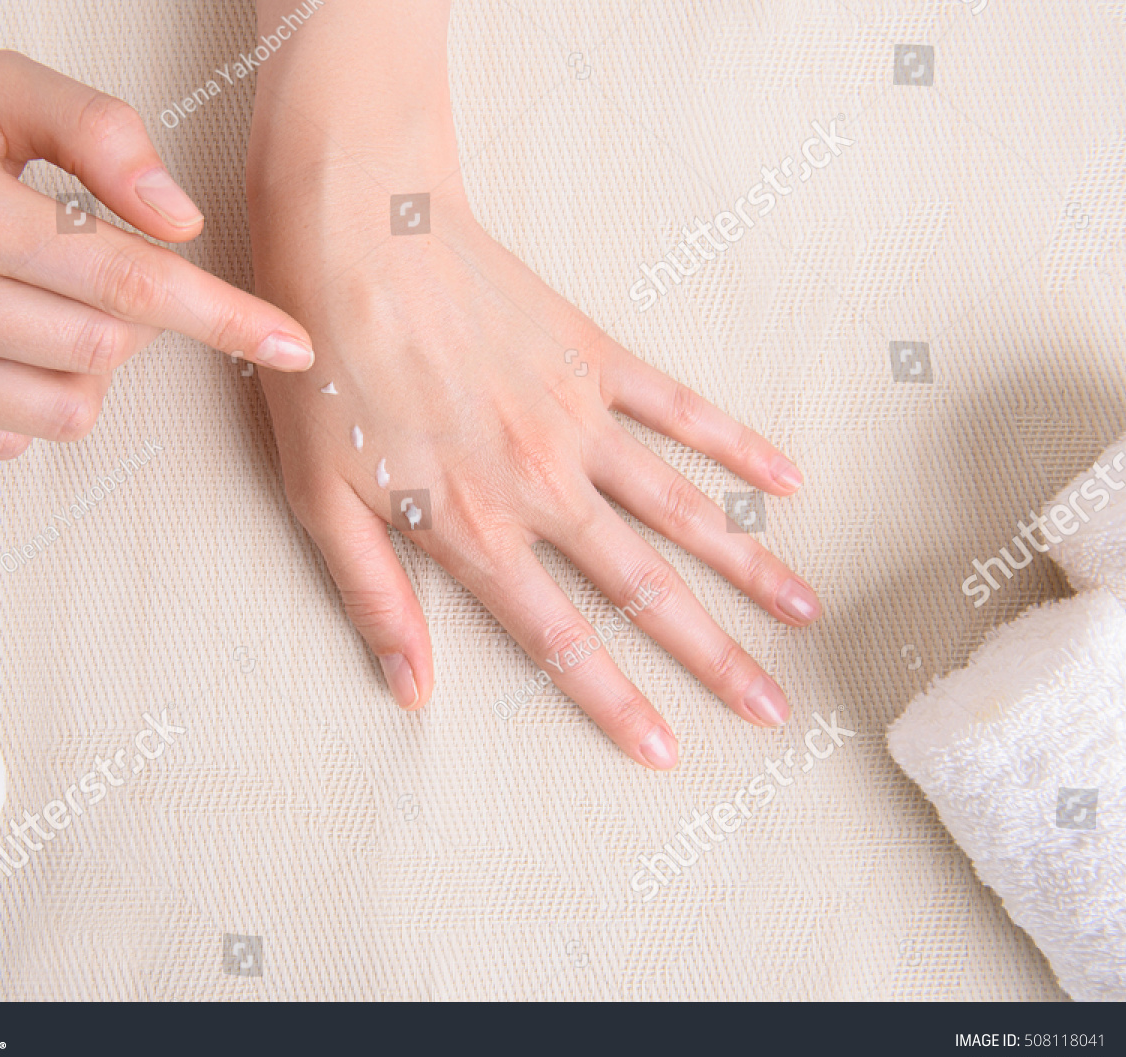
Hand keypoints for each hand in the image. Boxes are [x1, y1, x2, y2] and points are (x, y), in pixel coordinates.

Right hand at [0, 51, 314, 457]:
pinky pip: (7, 442)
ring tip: (26, 307)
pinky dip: (21, 401)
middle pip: (104, 353)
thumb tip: (181, 223)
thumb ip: (104, 132)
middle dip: (130, 322)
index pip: (123, 280)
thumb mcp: (3, 90)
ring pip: (64, 411)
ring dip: (80, 366)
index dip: (220, 315)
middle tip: (84, 274)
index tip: (290, 344)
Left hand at [249, 164, 820, 770]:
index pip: (558, 639)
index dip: (615, 702)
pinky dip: (736, 446)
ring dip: (748, 565)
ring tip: (806, 610)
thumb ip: (374, 597)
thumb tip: (410, 689)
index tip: (669, 750)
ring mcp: (579, 420)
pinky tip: (785, 481)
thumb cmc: (327, 373)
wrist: (358, 237)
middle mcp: (544, 486)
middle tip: (774, 707)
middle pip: (645, 589)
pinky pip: (681, 411)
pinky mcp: (595, 359)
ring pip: (682, 509)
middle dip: (714, 656)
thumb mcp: (319, 501)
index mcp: (476, 529)